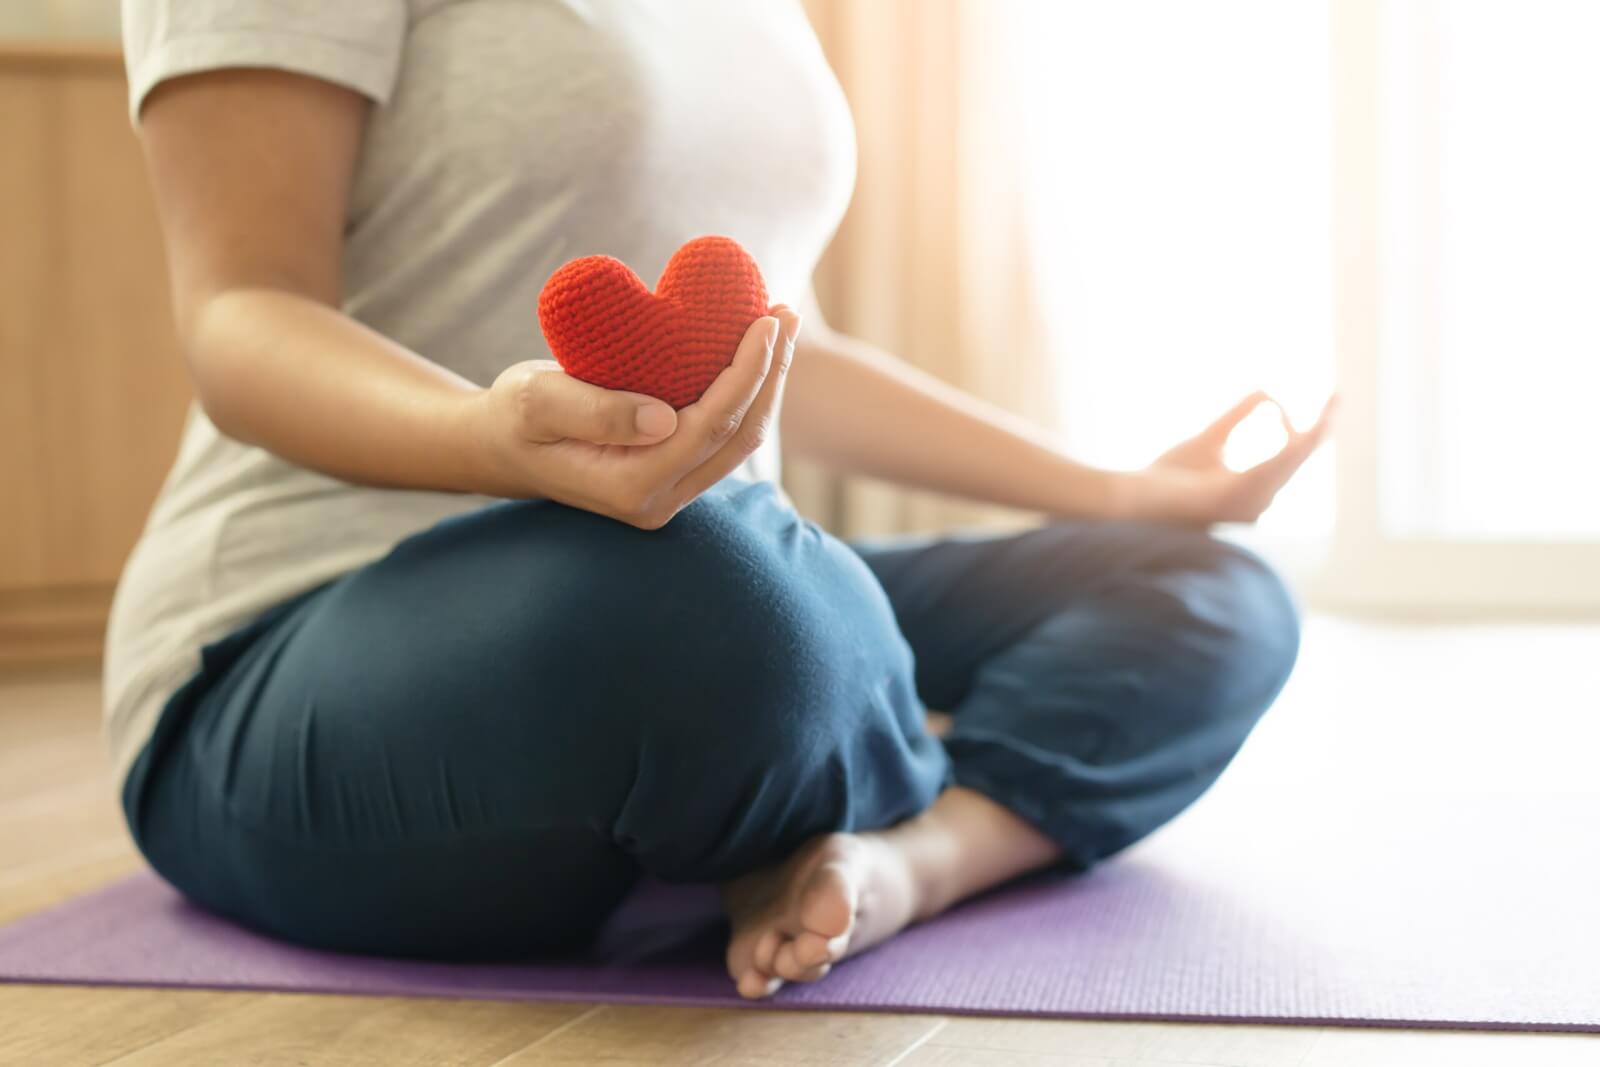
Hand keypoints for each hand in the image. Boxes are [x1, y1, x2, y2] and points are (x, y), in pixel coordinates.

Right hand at [462, 306, 799, 527]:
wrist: (499, 445)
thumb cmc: (512, 416)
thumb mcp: (537, 404)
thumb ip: (594, 413)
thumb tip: (664, 419)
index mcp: (631, 488)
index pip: (710, 428)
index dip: (747, 374)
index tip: (766, 321)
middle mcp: (659, 502)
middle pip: (739, 438)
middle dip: (771, 374)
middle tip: (786, 313)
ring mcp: (670, 494)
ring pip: (739, 441)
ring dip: (766, 383)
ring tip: (780, 324)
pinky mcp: (673, 477)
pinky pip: (723, 437)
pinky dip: (745, 393)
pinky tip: (755, 351)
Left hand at [1128, 391, 1336, 524]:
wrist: (1137, 500)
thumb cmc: (1169, 477)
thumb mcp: (1211, 438)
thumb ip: (1238, 416)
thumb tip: (1266, 390)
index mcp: (1253, 489)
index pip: (1290, 457)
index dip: (1304, 429)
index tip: (1294, 400)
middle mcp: (1258, 501)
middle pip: (1298, 460)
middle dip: (1318, 429)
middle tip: (1336, 398)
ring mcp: (1250, 503)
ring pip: (1291, 464)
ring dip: (1311, 436)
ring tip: (1327, 411)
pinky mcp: (1236, 497)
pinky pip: (1271, 470)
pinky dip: (1289, 449)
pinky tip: (1304, 430)